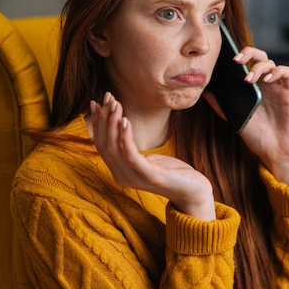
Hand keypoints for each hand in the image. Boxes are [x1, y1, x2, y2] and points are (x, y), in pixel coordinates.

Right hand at [90, 94, 215, 220]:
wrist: (192, 191)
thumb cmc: (171, 172)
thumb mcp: (148, 158)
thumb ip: (131, 147)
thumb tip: (120, 123)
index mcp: (119, 172)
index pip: (101, 145)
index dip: (97, 123)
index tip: (96, 102)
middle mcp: (121, 177)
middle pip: (104, 145)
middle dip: (104, 119)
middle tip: (108, 97)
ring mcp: (133, 178)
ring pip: (114, 148)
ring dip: (113, 123)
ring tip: (116, 104)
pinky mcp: (148, 176)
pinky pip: (130, 154)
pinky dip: (125, 136)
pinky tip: (126, 120)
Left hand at [205, 46, 288, 184]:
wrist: (277, 152)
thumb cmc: (258, 136)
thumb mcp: (235, 120)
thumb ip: (222, 106)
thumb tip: (204, 92)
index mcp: (253, 88)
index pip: (247, 63)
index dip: (239, 56)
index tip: (226, 59)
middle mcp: (266, 84)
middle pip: (260, 57)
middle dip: (248, 53)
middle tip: (236, 60)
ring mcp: (278, 88)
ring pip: (272, 64)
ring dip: (259, 67)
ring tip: (249, 79)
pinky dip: (279, 71)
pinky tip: (268, 79)